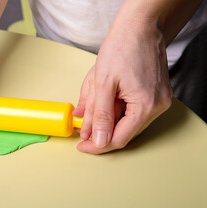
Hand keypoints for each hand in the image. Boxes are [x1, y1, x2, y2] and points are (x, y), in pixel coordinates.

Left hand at [73, 18, 172, 153]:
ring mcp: (159, 101)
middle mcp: (157, 107)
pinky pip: (133, 111)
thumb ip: (98, 115)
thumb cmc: (122, 47)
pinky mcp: (156, 95)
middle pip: (124, 132)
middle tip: (83, 124)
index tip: (82, 145)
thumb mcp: (102, 83)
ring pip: (127, 122)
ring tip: (92, 103)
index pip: (119, 139)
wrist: (140, 27)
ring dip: (107, 118)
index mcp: (146, 105)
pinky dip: (116, 109)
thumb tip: (96, 139)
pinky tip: (105, 98)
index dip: (97, 145)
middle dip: (100, 129)